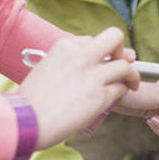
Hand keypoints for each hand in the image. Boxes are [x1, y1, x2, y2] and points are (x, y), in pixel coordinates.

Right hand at [19, 28, 139, 148]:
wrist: (26, 121)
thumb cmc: (34, 100)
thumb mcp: (48, 68)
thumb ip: (71, 62)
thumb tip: (96, 63)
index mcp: (65, 46)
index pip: (94, 39)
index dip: (101, 52)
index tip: (102, 62)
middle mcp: (81, 56)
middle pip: (116, 38)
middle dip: (122, 49)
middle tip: (122, 62)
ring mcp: (92, 76)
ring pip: (126, 65)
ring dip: (132, 74)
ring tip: (131, 83)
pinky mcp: (99, 96)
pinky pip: (121, 89)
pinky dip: (123, 92)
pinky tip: (117, 97)